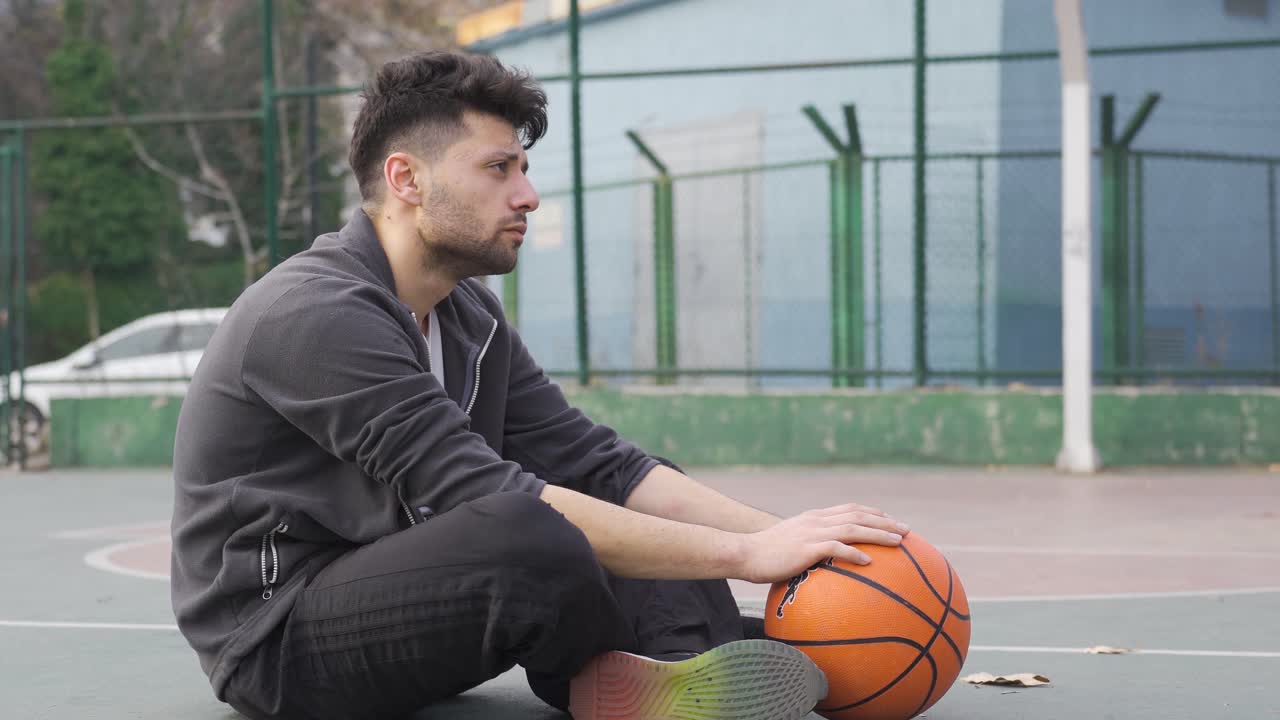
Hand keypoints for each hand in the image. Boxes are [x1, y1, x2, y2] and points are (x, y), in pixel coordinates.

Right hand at [732, 503, 909, 583]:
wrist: (744, 554)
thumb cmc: (764, 555)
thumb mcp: (789, 545)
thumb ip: (808, 548)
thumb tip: (824, 562)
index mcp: (814, 517)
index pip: (849, 509)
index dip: (872, 512)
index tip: (890, 519)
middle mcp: (816, 520)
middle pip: (858, 515)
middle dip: (885, 521)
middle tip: (907, 531)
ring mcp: (812, 532)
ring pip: (853, 527)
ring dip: (878, 533)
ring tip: (899, 542)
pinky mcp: (807, 547)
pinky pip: (837, 547)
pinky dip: (855, 552)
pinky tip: (870, 562)